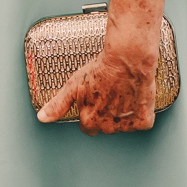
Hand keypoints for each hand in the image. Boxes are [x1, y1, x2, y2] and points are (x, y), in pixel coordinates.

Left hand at [37, 44, 157, 134]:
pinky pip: (141, 121)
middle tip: (108, 93)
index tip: (94, 100)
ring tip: (121, 92)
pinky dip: (139, 111)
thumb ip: (57, 105)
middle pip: (105, 126)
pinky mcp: (144, 121)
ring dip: (122, 113)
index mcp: (89, 121)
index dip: (89, 112)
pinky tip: (134, 97)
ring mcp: (127, 125)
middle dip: (106, 113)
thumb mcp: (73, 86)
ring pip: (122, 125)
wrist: (126, 59)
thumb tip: (42, 118)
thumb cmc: (100, 69)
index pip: (87, 127)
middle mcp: (108, 127)